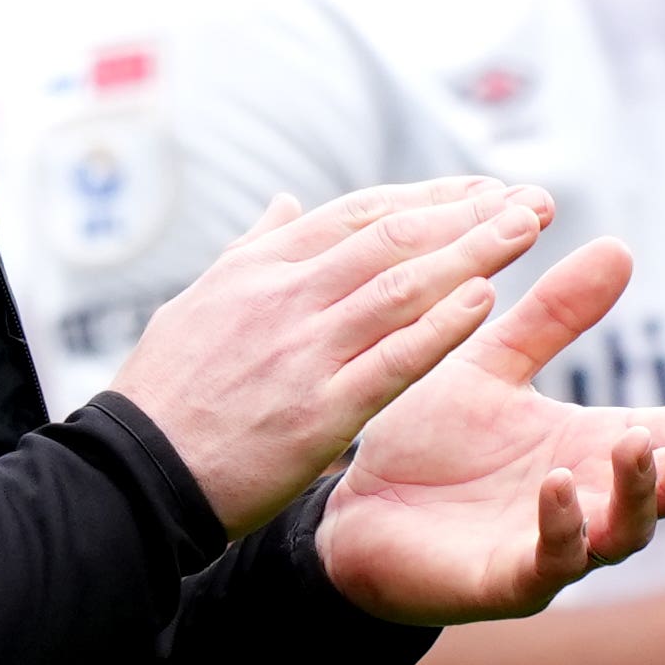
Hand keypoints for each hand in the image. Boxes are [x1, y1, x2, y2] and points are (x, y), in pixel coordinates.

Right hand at [108, 178, 557, 531]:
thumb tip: (284, 203)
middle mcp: (284, 298)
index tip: (482, 188)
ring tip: (526, 230)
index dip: (428, 197)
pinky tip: (485, 301)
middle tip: (530, 199)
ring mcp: (302, 353)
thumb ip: (250, 250)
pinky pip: (391, 361)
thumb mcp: (197, 303)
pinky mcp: (318, 413)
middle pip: (392, 238)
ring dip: (471, 253)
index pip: (359, 215)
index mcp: (258, 269)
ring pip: (401, 287)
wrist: (134, 476)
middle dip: (468, 214)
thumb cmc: (163, 395)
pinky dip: (440, 327)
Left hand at [318, 236, 664, 624]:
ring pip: (624, 532)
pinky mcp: (506, 581)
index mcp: (593, 447)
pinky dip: (560, 528)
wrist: (350, 505)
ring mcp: (555, 547)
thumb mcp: (493, 365)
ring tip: (635, 443)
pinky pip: (549, 564)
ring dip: (638, 490)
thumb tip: (619, 246)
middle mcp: (589, 501)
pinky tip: (555, 484)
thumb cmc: (429, 440)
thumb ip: (553, 316)